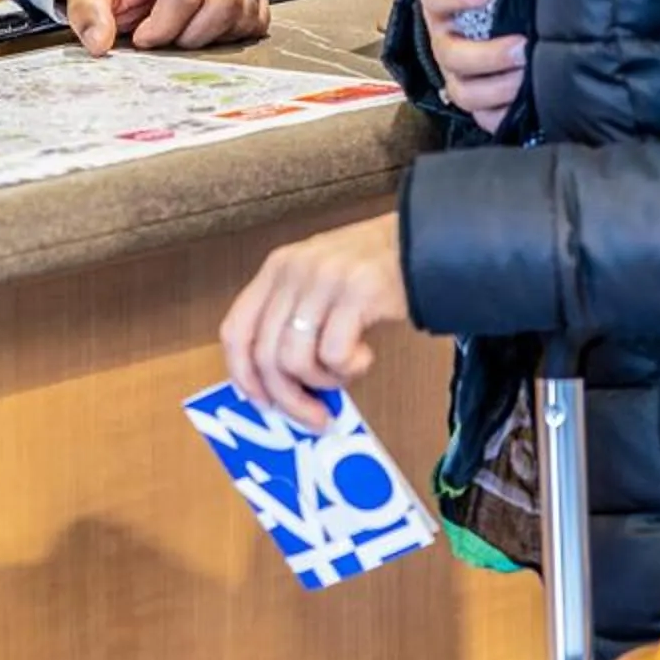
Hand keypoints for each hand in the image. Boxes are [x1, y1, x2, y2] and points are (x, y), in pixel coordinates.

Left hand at [61, 0, 269, 53]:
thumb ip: (88, 12)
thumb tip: (98, 42)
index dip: (163, 27)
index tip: (144, 37)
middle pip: (223, 4)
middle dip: (192, 35)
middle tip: (169, 39)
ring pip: (243, 16)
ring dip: (211, 37)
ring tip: (184, 32)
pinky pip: (257, 24)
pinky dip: (231, 37)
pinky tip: (206, 32)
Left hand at [221, 213, 412, 429]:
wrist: (424, 242)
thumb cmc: (372, 270)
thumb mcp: (318, 281)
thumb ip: (295, 318)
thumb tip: (279, 383)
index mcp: (277, 269)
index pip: (235, 329)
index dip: (244, 374)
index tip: (263, 402)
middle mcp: (292, 271)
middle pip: (265, 355)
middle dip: (288, 398)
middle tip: (315, 417)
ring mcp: (322, 280)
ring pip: (295, 359)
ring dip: (322, 382)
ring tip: (344, 373)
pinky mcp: (356, 293)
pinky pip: (334, 354)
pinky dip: (349, 369)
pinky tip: (364, 356)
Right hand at [423, 0, 525, 133]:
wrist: (485, 15)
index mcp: (442, 5)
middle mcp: (444, 42)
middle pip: (453, 56)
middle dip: (488, 55)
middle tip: (522, 46)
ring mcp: (458, 75)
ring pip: (466, 92)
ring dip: (500, 87)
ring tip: (530, 75)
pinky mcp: (477, 101)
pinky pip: (484, 117)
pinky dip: (504, 113)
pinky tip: (526, 102)